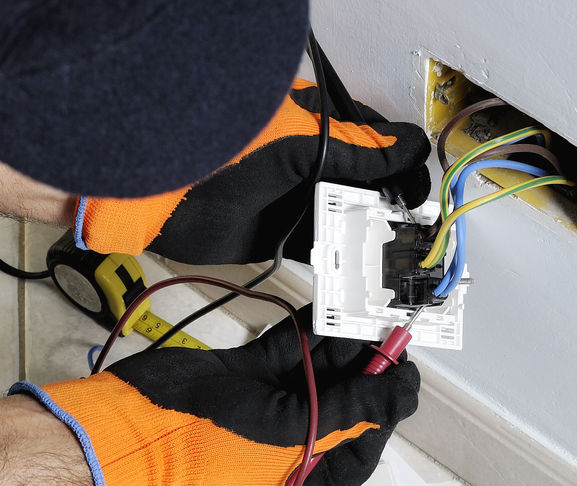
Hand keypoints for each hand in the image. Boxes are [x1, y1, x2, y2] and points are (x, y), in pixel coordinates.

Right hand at [13, 307, 419, 485]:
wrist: (137, 420)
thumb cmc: (214, 442)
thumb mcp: (294, 432)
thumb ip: (353, 409)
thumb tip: (404, 391)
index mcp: (304, 482)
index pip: (362, 447)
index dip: (386, 411)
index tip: (405, 374)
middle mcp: (290, 448)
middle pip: (341, 406)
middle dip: (364, 371)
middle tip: (390, 333)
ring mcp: (266, 411)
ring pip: (315, 375)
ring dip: (340, 346)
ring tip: (368, 313)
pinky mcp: (245, 378)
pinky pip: (285, 355)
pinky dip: (307, 335)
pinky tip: (331, 310)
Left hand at [77, 80, 431, 264]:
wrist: (157, 193)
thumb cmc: (221, 152)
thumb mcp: (296, 147)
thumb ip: (355, 152)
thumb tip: (409, 148)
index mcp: (316, 124)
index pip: (376, 142)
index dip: (401, 169)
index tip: (419, 196)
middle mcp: (309, 160)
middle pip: (366, 186)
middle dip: (390, 208)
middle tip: (413, 234)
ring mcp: (292, 198)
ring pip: (346, 219)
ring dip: (369, 238)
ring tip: (396, 258)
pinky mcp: (275, 233)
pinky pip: (318, 246)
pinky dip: (339, 260)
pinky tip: (359, 270)